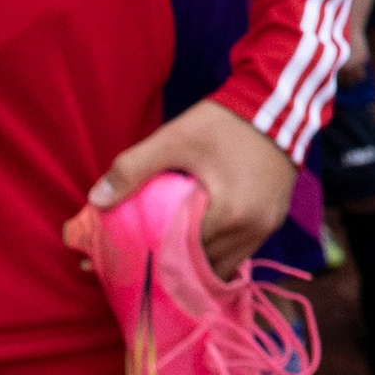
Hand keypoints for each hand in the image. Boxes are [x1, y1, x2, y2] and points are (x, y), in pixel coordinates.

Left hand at [72, 98, 296, 276]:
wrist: (278, 105)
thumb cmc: (224, 123)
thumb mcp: (174, 139)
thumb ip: (133, 169)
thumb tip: (95, 201)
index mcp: (229, 215)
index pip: (185, 255)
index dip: (155, 261)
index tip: (129, 263)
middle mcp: (253, 229)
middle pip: (206, 267)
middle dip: (175, 269)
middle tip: (144, 263)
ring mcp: (267, 227)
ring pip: (225, 265)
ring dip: (198, 264)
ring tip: (169, 258)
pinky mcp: (274, 220)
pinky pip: (241, 251)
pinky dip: (218, 252)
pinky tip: (198, 243)